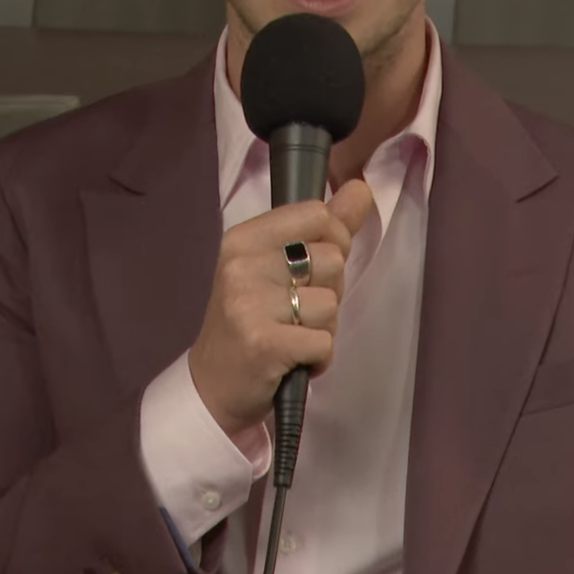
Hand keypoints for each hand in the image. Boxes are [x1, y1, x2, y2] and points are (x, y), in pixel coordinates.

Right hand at [187, 179, 375, 436]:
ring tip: (292, 336)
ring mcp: (249, 304)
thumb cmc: (253, 320)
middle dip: (329, 290)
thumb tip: (360, 187)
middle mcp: (242, 265)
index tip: (313, 270)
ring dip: (323, 329)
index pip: (317, 214)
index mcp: (244, 238)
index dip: (333, 242)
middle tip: (295, 312)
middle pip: (332, 258)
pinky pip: (324, 341)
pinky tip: (293, 360)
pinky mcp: (263, 344)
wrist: (213, 385)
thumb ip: (325, 227)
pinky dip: (319, 357)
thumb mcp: (278, 267)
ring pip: (331, 303)